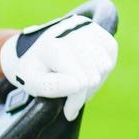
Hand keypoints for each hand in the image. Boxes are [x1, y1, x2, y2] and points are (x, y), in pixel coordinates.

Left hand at [0, 14, 117, 120]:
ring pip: (105, 65)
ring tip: (77, 83)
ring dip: (95, 80)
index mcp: (51, 46)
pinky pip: (111, 51)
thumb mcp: (32, 83)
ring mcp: (82, 26)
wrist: (28, 49)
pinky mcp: (93, 26)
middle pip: (93, 76)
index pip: (79, 83)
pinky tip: (87, 69)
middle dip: (84, 92)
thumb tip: (77, 84)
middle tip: (71, 97)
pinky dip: (102, 66)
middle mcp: (68, 31)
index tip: (68, 111)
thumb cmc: (32, 69)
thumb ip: (51, 87)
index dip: (75, 101)